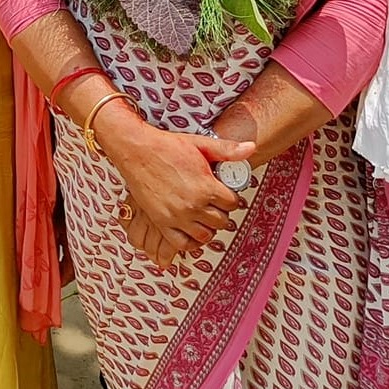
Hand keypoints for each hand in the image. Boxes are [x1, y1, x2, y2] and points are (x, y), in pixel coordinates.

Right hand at [97, 112, 249, 261]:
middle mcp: (193, 205)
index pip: (232, 203)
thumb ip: (227, 150)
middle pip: (221, 221)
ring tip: (205, 217)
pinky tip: (192, 231)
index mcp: (206, 187)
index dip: (231, 198)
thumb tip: (252, 148)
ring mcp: (176, 216)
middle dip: (221, 213)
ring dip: (208, 227)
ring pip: (205, 235)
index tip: (226, 194)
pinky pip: (182, 243)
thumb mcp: (200, 145)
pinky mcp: (161, 222)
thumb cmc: (167, 147)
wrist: (137, 151)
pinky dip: (191, 242)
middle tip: (216, 205)